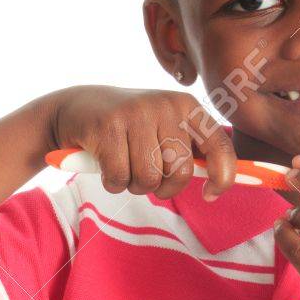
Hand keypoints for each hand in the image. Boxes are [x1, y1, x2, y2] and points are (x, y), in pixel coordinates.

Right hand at [47, 85, 235, 199]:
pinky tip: (105, 165)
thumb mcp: (164, 130)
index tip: (210, 195)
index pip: (220, 147)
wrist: (76, 109)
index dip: (223, 178)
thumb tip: (218, 186)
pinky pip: (119, 178)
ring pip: (149, 179)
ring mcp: (137, 113)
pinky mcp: (108, 126)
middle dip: (164, 188)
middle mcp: (167, 105)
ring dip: (134, 186)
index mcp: (187, 106)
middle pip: (181, 173)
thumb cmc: (129, 129)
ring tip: (124, 166)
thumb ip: (191, 152)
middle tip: (148, 177)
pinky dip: (113, 183)